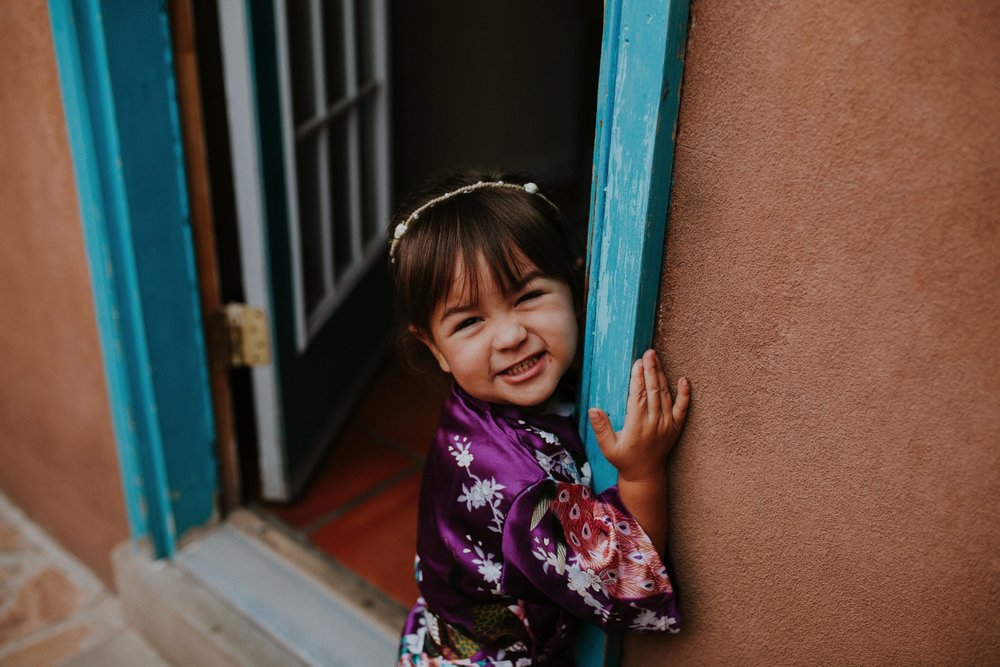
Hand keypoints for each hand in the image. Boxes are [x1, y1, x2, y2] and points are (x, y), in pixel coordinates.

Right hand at [587, 349, 689, 482]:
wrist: (645, 475)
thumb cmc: (624, 460)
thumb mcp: (608, 448)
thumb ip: (601, 429)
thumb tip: (593, 410)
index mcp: (637, 427)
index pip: (639, 397)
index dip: (638, 379)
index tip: (637, 363)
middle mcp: (655, 424)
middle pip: (654, 392)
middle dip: (651, 370)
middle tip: (649, 353)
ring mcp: (667, 425)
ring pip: (666, 396)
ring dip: (662, 376)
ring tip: (657, 359)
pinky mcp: (676, 428)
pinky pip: (682, 409)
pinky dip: (685, 395)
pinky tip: (684, 380)